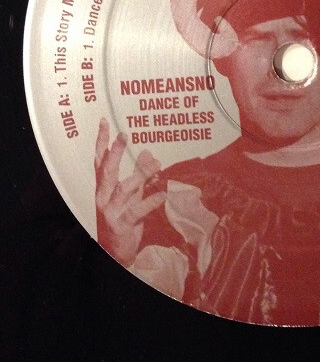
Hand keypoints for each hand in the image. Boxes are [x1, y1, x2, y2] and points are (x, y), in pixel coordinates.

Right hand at [94, 118, 166, 265]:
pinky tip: (163, 194)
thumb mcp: (132, 194)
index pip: (100, 160)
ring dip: (140, 174)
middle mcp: (103, 197)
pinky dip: (151, 201)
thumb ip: (139, 174)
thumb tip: (148, 152)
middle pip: (107, 170)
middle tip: (124, 134)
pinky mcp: (122, 224)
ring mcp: (111, 211)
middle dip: (114, 152)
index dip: (102, 142)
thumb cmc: (123, 219)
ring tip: (157, 164)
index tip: (105, 122)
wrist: (114, 253)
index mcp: (103, 187)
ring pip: (124, 188)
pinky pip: (137, 210)